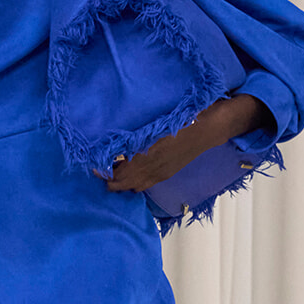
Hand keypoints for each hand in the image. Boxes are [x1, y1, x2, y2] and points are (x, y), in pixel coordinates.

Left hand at [103, 93, 271, 191]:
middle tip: (98, 164)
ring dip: (120, 181)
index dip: (102, 169)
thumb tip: (113, 143)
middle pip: (122, 185)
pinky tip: (129, 168)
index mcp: (149, 156)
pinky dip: (133, 181)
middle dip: (108, 178)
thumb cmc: (185, 116)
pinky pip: (144, 185)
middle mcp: (153, 169)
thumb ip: (135, 134)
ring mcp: (161, 173)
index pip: (118, 173)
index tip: (92, 160)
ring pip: (133, 187)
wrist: (211, 126)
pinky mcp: (167, 173)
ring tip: (111, 167)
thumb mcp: (158, 121)